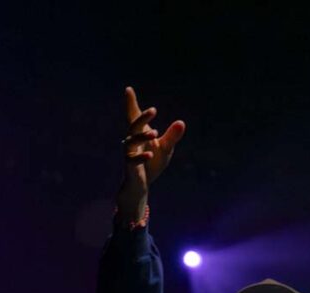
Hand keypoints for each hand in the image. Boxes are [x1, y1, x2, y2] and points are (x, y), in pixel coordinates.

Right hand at [117, 86, 185, 219]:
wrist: (141, 185)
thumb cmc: (152, 164)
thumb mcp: (166, 149)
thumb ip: (172, 137)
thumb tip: (181, 122)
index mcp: (140, 134)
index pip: (134, 116)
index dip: (130, 103)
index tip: (128, 89)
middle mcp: (132, 141)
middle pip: (133, 125)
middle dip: (142, 117)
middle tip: (154, 110)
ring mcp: (130, 153)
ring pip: (131, 141)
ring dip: (142, 136)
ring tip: (155, 133)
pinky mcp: (130, 167)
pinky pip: (132, 160)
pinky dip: (141, 157)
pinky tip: (150, 154)